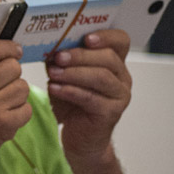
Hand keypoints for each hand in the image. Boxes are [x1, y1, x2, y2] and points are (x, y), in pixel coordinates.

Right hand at [0, 38, 31, 169]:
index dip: (7, 46)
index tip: (14, 50)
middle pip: (12, 66)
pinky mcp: (4, 125)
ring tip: (2, 101)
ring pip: (23, 86)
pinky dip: (19, 112)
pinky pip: (26, 108)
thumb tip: (3, 43)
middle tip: (3, 82)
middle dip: (11, 72)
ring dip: (17, 92)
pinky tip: (4, 116)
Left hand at [45, 29, 131, 158]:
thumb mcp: (65, 77)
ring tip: (53, 73)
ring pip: (101, 77)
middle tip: (59, 57)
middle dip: (81, 56)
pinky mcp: (111, 113)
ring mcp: (120, 96)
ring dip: (74, 73)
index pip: (120, 41)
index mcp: (115, 63)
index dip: (106, 36)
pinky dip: (71, 91)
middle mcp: (122, 78)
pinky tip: (55, 89)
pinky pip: (91, 98)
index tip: (86, 37)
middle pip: (108, 58)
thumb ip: (63, 62)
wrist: (79, 137)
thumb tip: (51, 48)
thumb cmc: (73, 105)